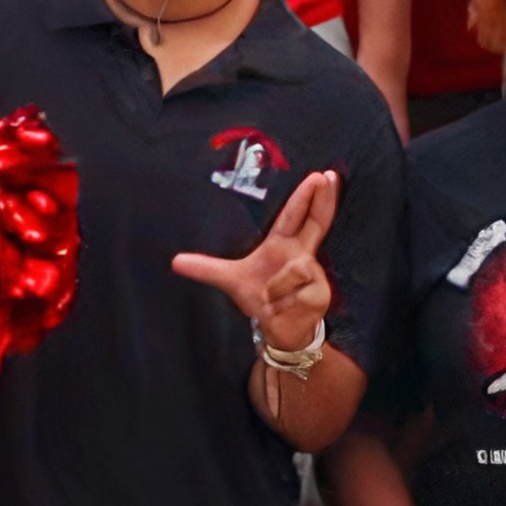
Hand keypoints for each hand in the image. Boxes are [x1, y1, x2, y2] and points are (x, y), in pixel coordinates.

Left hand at [175, 166, 343, 345]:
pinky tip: (286, 308)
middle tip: (330, 175)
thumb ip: (206, 268)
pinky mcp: (320, 293)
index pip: (297, 215)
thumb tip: (175, 261)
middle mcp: (302, 254)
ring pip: (295, 270)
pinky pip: (298, 292)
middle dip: (325, 199)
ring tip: (272, 300)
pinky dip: (284, 304)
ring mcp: (313, 273)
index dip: (308, 196)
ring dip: (277, 289)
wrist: (281, 330)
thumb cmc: (262, 298)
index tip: (320, 174)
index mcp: (283, 245)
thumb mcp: (231, 280)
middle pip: (318, 221)